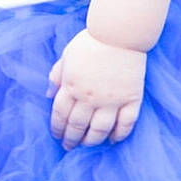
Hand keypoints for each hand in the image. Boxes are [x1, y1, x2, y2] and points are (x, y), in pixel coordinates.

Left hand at [47, 30, 145, 149]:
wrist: (120, 33)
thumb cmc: (92, 41)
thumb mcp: (67, 55)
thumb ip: (57, 75)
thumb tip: (49, 95)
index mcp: (71, 86)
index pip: (60, 115)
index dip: (57, 128)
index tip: (57, 136)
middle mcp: (89, 97)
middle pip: (77, 126)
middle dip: (71, 139)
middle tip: (69, 147)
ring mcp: (111, 100)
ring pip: (100, 130)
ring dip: (92, 141)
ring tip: (87, 145)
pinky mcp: (131, 99)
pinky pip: (126, 124)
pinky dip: (119, 135)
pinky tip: (113, 140)